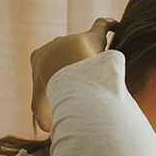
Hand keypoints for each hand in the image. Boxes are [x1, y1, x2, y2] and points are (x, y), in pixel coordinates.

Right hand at [29, 17, 118, 131]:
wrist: (66, 67)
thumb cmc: (53, 89)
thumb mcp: (41, 109)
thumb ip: (43, 118)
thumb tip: (48, 129)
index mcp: (39, 57)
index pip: (45, 66)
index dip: (52, 79)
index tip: (61, 89)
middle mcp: (54, 45)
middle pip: (64, 55)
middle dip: (72, 66)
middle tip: (82, 80)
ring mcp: (73, 38)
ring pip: (83, 45)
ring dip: (90, 53)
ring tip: (101, 65)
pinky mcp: (93, 35)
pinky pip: (102, 26)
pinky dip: (109, 26)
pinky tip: (116, 28)